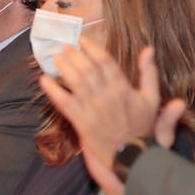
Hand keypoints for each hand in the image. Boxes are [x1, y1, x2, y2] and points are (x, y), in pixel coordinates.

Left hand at [39, 41, 186, 194]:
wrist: (132, 155)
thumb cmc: (141, 126)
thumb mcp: (151, 98)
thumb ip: (149, 73)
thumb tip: (149, 49)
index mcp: (122, 87)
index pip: (104, 61)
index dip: (92, 48)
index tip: (83, 40)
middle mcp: (106, 95)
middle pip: (86, 68)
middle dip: (74, 55)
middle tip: (65, 46)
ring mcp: (92, 109)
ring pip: (75, 82)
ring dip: (63, 67)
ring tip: (56, 57)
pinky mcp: (81, 122)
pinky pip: (64, 103)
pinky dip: (52, 91)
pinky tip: (43, 80)